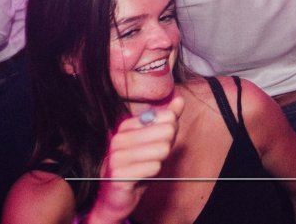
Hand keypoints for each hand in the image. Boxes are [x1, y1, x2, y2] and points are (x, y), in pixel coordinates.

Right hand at [89, 95, 183, 223]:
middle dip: (167, 147)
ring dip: (160, 161)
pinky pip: (154, 167)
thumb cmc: (137, 167)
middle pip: (167, 131)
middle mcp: (118, 139)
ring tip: (147, 166)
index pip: (167, 117)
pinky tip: (141, 177)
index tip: (156, 143)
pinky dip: (153, 173)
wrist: (116, 197)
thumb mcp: (154, 140)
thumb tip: (179, 99)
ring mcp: (116, 157)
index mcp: (125, 126)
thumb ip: (167, 120)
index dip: (170, 132)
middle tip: (153, 157)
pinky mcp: (119, 175)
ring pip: (163, 149)